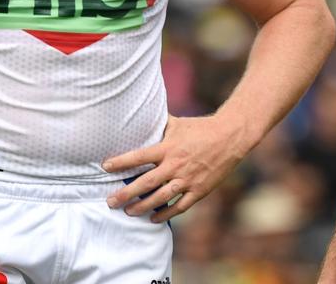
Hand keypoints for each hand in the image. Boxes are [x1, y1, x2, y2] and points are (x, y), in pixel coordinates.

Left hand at [103, 114, 250, 222]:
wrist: (230, 137)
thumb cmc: (201, 128)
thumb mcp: (178, 123)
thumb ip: (159, 125)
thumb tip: (140, 116)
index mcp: (168, 148)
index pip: (139, 156)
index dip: (121, 162)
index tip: (105, 167)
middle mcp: (176, 165)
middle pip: (146, 183)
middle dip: (126, 194)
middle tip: (110, 202)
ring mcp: (188, 179)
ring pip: (160, 198)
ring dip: (142, 207)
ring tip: (128, 212)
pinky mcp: (199, 190)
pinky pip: (180, 206)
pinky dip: (166, 214)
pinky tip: (153, 218)